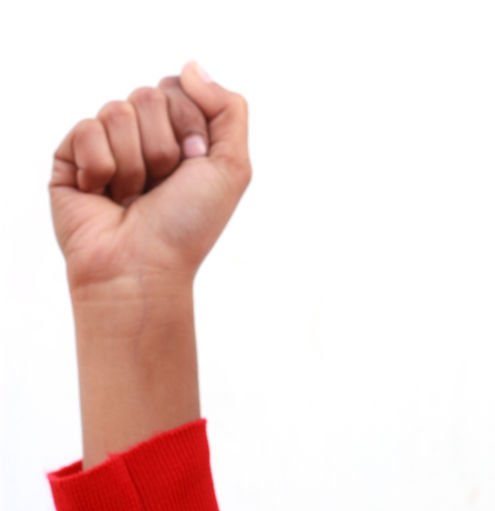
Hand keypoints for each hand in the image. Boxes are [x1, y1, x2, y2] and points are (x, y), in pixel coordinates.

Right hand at [50, 61, 250, 297]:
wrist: (142, 266)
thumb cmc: (188, 224)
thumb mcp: (232, 166)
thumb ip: (228, 109)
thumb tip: (190, 66)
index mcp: (180, 132)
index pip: (180, 88)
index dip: (190, 126)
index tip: (194, 164)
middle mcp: (143, 134)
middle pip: (149, 95)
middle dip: (163, 146)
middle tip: (162, 185)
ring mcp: (105, 142)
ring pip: (117, 110)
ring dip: (134, 162)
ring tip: (133, 196)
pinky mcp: (70, 155)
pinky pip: (86, 129)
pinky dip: (101, 167)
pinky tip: (103, 195)